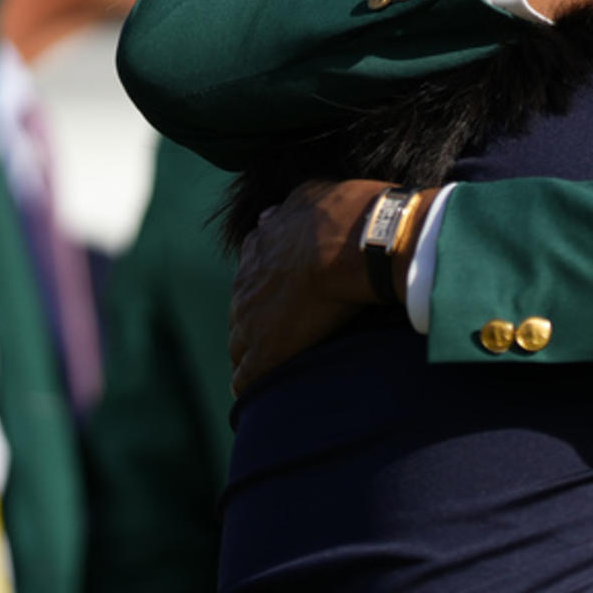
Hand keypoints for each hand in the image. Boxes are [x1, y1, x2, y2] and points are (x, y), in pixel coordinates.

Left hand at [229, 178, 388, 395]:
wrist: (353, 242)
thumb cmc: (343, 214)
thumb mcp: (308, 196)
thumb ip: (288, 208)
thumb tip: (274, 211)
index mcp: (257, 252)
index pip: (250, 281)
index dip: (262, 295)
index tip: (275, 305)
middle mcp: (246, 286)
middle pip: (239, 315)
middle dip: (252, 327)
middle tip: (273, 340)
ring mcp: (251, 321)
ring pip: (239, 348)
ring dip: (251, 357)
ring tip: (265, 373)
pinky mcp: (267, 351)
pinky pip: (247, 377)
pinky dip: (253, 384)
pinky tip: (258, 396)